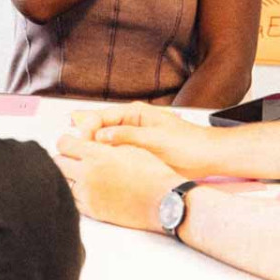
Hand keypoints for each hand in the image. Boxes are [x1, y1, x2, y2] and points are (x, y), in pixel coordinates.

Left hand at [55, 134, 188, 231]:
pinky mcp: (92, 210)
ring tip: (82, 175)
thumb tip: (89, 139)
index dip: (67, 141)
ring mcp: (88, 194)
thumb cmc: (152, 172)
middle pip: (58, 162)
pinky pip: (72, 199)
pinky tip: (88, 189)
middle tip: (75, 158)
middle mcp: (87, 174)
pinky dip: (75, 193)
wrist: (163, 201)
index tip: (71, 143)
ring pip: (62, 182)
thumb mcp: (129, 146)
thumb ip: (105, 142)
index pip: (64, 143)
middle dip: (65, 157)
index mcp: (96, 154)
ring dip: (69, 176)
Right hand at [69, 102, 219, 177]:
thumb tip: (100, 136)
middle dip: (83, 136)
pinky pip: (115, 153)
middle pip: (98, 127)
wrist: (208, 156)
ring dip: (92, 148)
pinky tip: (96, 167)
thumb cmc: (188, 144)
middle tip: (70, 149)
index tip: (80, 141)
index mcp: (135, 112)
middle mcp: (131, 123)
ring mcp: (133, 138)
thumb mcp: (155, 139)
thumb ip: (127, 136)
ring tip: (78, 159)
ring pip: (104, 141)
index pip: (101, 116)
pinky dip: (104, 158)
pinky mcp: (137, 153)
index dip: (86, 128)